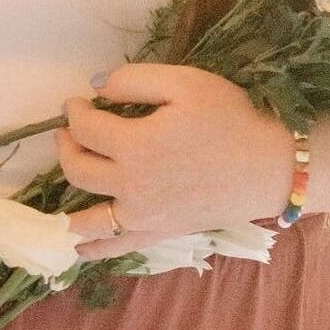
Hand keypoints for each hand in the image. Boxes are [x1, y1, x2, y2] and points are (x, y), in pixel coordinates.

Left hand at [55, 64, 294, 258]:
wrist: (271, 167)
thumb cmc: (231, 119)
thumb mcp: (185, 83)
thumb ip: (134, 80)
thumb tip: (94, 86)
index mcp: (135, 146)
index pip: (85, 129)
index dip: (74, 112)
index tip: (76, 103)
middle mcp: (130, 185)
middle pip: (77, 169)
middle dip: (66, 146)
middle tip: (69, 132)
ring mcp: (142, 215)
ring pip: (85, 216)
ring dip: (63, 201)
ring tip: (58, 188)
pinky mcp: (157, 233)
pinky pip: (115, 248)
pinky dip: (90, 250)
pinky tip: (74, 249)